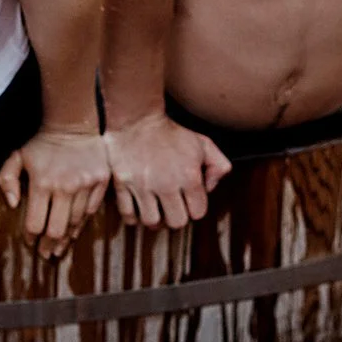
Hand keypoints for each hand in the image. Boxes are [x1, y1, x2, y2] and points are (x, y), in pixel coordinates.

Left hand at [0, 129, 109, 257]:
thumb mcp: (17, 156)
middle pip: (56, 230)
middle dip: (48, 246)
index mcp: (42, 183)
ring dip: (66, 239)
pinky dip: (82, 223)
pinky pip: (91, 211)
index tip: (30, 243)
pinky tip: (74, 230)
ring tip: (59, 248)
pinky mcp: (100, 182)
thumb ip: (7, 179)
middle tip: (45, 254)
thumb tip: (12, 204)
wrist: (74, 123)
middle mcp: (65, 187)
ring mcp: (85, 185)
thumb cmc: (42, 143)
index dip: (31, 238)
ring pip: (75, 223)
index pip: (35, 223)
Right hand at [104, 113, 231, 228]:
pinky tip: (139, 207)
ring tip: (156, 209)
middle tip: (173, 206)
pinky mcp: (122, 184)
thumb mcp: (203, 143)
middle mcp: (166, 183)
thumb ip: (219, 166)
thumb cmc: (171, 133)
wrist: (137, 118)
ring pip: (151, 222)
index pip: (198, 212)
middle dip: (176, 216)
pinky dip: (133, 216)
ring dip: (155, 218)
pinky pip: (128, 215)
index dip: (194, 207)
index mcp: (189, 175)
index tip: (188, 200)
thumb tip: (211, 188)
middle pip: (176, 222)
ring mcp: (142, 185)